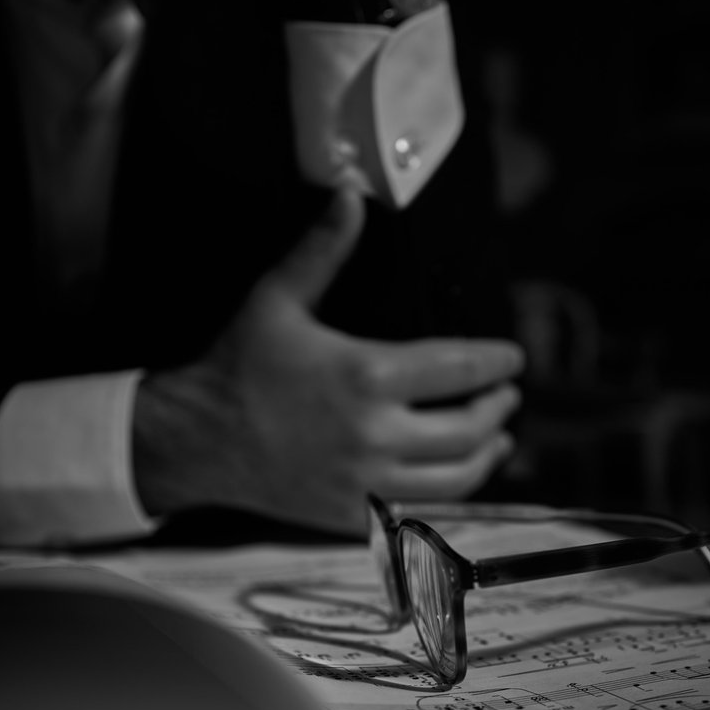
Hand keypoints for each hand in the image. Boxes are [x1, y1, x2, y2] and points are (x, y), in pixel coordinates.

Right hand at [134, 190, 524, 535]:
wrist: (196, 441)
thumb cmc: (238, 366)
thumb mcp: (276, 299)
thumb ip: (321, 249)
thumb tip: (351, 192)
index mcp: (365, 376)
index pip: (458, 369)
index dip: (495, 363)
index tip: (514, 359)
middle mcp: (374, 435)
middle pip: (468, 428)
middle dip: (498, 408)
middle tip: (508, 394)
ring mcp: (365, 482)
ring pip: (456, 479)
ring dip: (488, 456)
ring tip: (499, 438)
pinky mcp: (353, 516)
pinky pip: (422, 510)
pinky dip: (451, 493)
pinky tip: (457, 474)